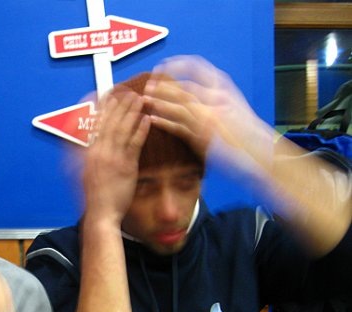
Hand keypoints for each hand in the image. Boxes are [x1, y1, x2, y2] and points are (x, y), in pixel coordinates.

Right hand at [82, 88, 150, 224]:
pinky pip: (135, 144)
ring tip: (139, 99)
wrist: (100, 214)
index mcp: (87, 153)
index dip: (101, 108)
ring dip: (131, 112)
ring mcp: (113, 159)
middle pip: (109, 122)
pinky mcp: (127, 167)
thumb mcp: (77, 172)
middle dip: (119, 105)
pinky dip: (140, 130)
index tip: (107, 94)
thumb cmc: (91, 196)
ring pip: (122, 130)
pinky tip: (146, 119)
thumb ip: (78, 154)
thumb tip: (78, 139)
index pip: (94, 124)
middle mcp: (98, 153)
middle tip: (127, 91)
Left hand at [146, 55, 273, 174]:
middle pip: (181, 87)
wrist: (261, 149)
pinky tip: (152, 119)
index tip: (163, 66)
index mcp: (223, 87)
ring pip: (177, 105)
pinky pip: (177, 126)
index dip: (176, 65)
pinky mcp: (202, 136)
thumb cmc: (247, 129)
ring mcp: (208, 117)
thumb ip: (215, 95)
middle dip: (161, 85)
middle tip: (148, 85)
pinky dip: (163, 122)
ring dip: (158, 101)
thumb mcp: (234, 103)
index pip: (196, 66)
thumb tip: (194, 90)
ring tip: (145, 99)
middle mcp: (215, 98)